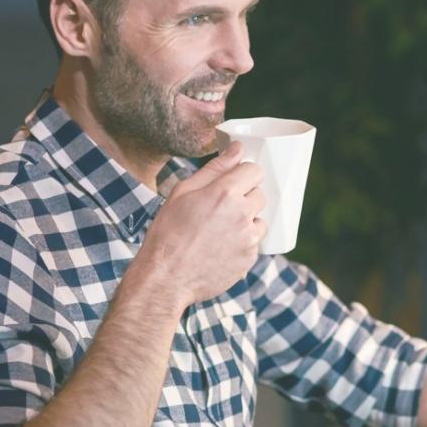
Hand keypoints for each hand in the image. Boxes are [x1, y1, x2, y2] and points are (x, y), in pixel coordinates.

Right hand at [140, 143, 266, 303]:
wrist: (167, 277)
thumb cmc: (168, 233)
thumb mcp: (183, 193)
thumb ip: (214, 168)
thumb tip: (237, 148)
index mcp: (225, 193)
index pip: (254, 170)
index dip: (242, 174)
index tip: (231, 182)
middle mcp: (242, 214)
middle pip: (259, 194)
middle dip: (244, 197)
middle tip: (219, 209)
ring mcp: (249, 239)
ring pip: (259, 220)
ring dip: (246, 221)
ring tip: (219, 231)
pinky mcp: (249, 259)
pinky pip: (254, 243)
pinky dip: (242, 243)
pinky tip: (220, 247)